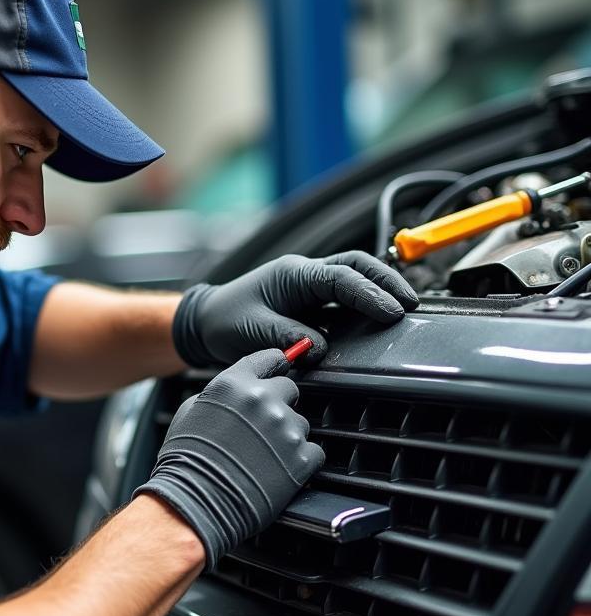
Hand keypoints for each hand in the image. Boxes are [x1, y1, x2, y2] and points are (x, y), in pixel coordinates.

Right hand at [134, 349, 323, 570]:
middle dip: (278, 404)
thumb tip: (236, 393)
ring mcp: (286, 429)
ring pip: (300, 422)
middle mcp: (263, 399)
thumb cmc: (186, 460)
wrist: (195, 502)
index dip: (273, 366)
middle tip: (260, 428)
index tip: (276, 373)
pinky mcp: (302, 459)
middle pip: (289, 389)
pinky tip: (277, 470)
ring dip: (286, 435)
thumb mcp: (190, 411)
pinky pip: (313, 451)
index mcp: (234, 383)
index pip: (269, 358)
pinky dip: (299, 461)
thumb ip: (220, 394)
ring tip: (263, 456)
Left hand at [173, 251, 418, 367]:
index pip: (341, 278)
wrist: (205, 322)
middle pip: (357, 267)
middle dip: (387, 282)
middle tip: (412, 303)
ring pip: (355, 278)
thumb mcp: (252, 331)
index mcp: (293, 275)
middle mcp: (305, 275)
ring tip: (405, 309)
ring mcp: (310, 287)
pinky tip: (380, 318)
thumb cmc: (224, 321)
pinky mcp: (311, 303)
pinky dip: (366, 305)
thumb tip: (321, 348)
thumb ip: (287, 337)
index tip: (391, 312)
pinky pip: (345, 298)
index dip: (369, 294)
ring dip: (381, 290)